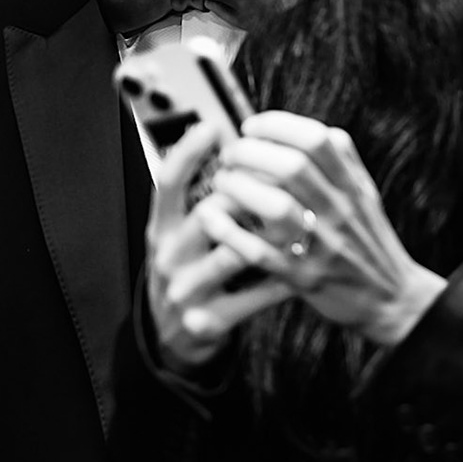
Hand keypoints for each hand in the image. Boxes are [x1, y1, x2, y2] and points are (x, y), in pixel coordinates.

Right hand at [145, 120, 293, 371]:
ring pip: (234, 253)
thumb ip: (201, 195)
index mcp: (160, 228)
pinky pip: (256, 295)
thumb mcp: (181, 232)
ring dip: (270, 235)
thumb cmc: (189, 268)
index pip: (167, 183)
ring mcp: (187, 290)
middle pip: (207, 213)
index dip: (187, 153)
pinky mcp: (209, 321)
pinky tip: (302, 263)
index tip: (212, 128)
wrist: (175, 334)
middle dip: (248, 195)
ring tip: (297, 220)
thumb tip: (230, 142)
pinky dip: (283, 278)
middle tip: (280, 180)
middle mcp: (168, 256)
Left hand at [203, 111, 446, 347]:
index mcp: (352, 186)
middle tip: (231, 154)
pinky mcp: (303, 278)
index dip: (277, 125)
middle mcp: (339, 212)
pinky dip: (231, 232)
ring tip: (222, 182)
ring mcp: (322, 246)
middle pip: (292, 167)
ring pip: (277, 207)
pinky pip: (261, 253)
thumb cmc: (369, 241)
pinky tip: (211, 218)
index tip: (252, 126)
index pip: (317, 140)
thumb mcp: (365, 195)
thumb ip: (342, 161)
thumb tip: (306, 128)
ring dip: (239, 188)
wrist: (392, 299)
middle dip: (251, 152)